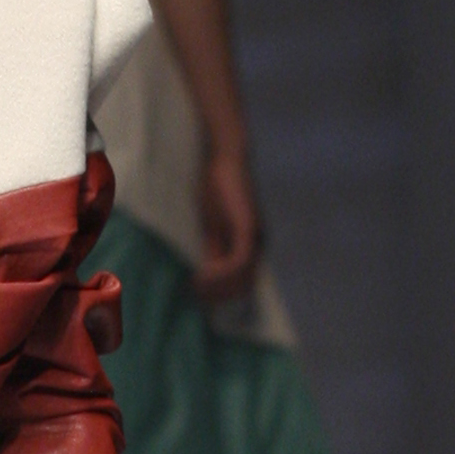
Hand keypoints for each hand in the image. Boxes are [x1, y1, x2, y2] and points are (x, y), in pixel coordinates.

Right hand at [190, 142, 260, 301]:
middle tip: (195, 293)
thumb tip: (205, 274)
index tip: (199, 295)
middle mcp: (259, 244)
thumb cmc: (216, 187)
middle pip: (244, 287)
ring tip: (195, 284)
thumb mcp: (212, 226)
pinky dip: (220, 273)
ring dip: (217, 287)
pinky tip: (202, 273)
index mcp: (251, 244)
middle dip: (219, 295)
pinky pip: (238, 263)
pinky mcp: (248, 229)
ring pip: (242, 279)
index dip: (221, 294)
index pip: (242, 283)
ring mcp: (256, 238)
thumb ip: (213, 249)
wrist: (225, 158)